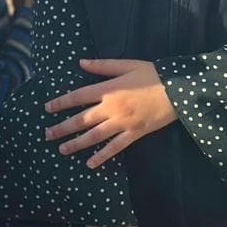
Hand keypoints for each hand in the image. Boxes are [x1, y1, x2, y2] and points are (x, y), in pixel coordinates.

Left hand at [44, 59, 176, 168]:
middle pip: (82, 120)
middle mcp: (112, 108)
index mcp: (109, 89)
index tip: (47, 108)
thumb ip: (103, 66)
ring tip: (62, 149)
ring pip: (94, 136)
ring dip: (76, 143)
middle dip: (62, 128)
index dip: (61, 102)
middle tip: (47, 134)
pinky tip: (90, 164)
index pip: (78, 96)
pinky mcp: (135, 133)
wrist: (179, 90)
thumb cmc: (153, 74)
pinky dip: (102, 156)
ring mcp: (123, 123)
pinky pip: (115, 147)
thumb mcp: (127, 65)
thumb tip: (81, 62)